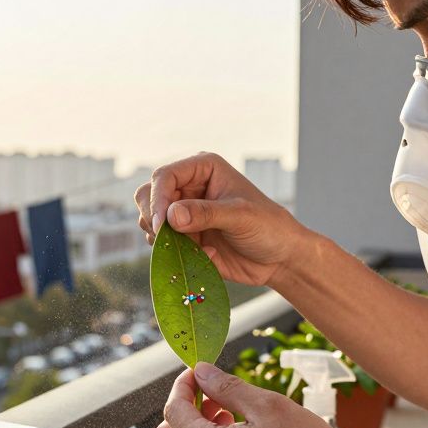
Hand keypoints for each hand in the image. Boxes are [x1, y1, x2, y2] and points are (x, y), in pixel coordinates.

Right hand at [135, 152, 312, 286]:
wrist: (279, 258)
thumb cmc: (268, 227)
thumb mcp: (240, 216)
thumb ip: (206, 213)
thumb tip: (171, 216)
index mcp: (203, 169)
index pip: (164, 176)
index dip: (157, 199)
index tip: (161, 225)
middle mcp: (189, 188)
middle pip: (148, 195)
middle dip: (152, 217)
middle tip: (165, 238)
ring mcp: (184, 213)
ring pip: (149, 220)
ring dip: (162, 238)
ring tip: (190, 248)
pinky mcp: (184, 237)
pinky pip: (162, 244)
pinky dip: (173, 253)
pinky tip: (206, 255)